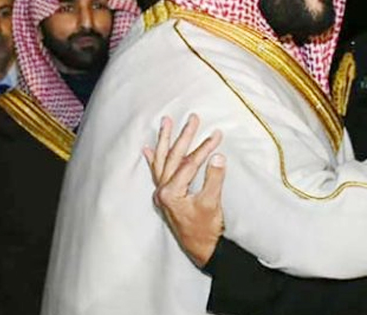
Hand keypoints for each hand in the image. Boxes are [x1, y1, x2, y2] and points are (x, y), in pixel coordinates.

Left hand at [143, 114, 225, 267]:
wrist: (202, 250)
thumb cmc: (206, 229)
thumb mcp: (212, 204)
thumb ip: (214, 179)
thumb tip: (217, 157)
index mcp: (171, 192)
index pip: (189, 164)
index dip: (204, 149)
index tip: (217, 136)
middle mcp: (162, 191)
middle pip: (173, 158)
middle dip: (183, 136)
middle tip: (192, 118)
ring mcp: (162, 194)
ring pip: (162, 161)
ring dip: (165, 141)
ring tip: (166, 122)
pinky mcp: (166, 197)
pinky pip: (157, 173)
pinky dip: (153, 160)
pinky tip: (148, 149)